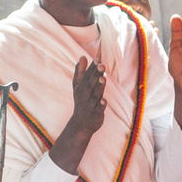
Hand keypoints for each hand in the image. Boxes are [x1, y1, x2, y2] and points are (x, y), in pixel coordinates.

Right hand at [49, 57, 106, 173]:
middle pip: (91, 84)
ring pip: (95, 96)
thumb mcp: (78, 86)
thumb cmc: (81, 101)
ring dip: (99, 87)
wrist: (80, 125)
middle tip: (101, 65)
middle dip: (96, 75)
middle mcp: (84, 96)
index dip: (92, 68)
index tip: (97, 59)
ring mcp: (89, 106)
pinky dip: (101, 106)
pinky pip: (98, 110)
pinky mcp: (95, 115)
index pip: (87, 76)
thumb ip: (80, 71)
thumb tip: (82, 57)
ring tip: (103, 78)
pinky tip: (104, 101)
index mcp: (81, 88)